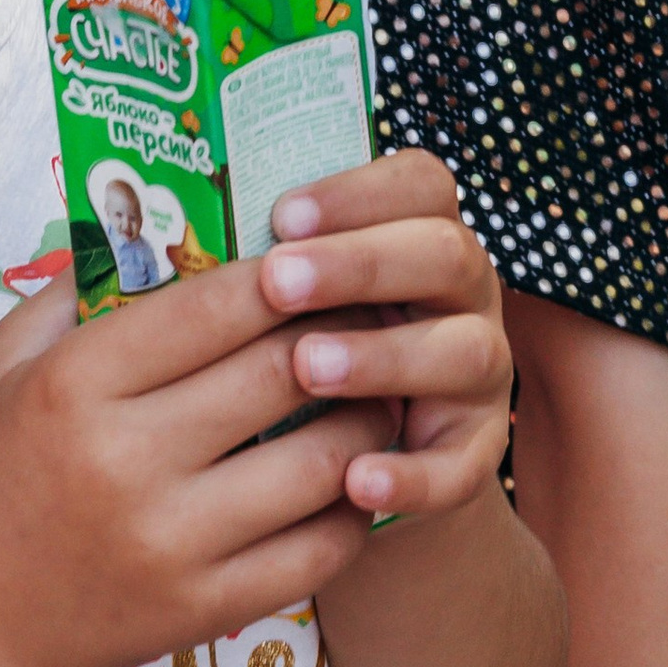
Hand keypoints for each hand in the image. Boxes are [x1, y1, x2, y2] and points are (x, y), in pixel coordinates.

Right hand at [0, 251, 399, 666]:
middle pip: (284, 372)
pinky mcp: (207, 607)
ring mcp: (171, 540)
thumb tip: (161, 225)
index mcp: (75, 384)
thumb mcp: (6, 370)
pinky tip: (356, 479)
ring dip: (367, 421)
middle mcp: (125, 458)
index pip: (218, 304)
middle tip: (371, 321)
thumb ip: (73, 293)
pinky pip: (322, 548)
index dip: (287, 275)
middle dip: (343, 338)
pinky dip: (356, 507)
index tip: (319, 263)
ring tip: (377, 397)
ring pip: (323, 460)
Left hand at [263, 150, 514, 521]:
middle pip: (446, 255)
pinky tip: (355, 481)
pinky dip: (413, 475)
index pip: (421, 185)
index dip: (360, 193)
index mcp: (421, 236)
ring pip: (465, 351)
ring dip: (385, 356)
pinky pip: (462, 465)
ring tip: (308, 368)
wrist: (354, 463)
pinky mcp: (474, 452)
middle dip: (360, 265)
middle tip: (279, 282)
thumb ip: (272, 268)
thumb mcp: (297, 301)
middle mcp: (464, 295)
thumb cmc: (305, 348)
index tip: (281, 216)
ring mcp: (480, 373)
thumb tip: (187, 236)